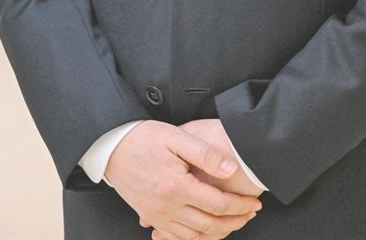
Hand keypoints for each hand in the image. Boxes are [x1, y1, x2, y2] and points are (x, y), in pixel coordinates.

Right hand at [104, 120, 261, 239]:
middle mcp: (167, 206)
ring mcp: (157, 215)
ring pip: (194, 237)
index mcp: (176, 186)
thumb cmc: (144, 138)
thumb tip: (230, 169)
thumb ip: (204, 154)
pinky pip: (175, 238)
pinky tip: (203, 233)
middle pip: (209, 225)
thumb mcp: (176, 136)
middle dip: (234, 222)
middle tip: (250, 214)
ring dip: (217, 233)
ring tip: (233, 223)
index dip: (239, 205)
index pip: (217, 203)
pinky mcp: (150, 216)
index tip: (254, 203)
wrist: (112, 147)